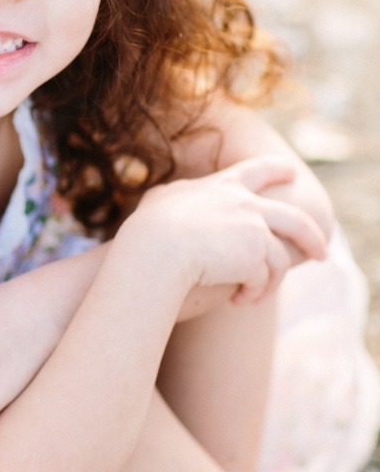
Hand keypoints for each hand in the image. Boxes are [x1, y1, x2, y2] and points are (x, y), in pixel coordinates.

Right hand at [132, 155, 327, 304]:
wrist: (157, 249)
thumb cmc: (148, 228)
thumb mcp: (158, 202)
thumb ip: (167, 197)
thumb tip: (159, 197)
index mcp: (223, 186)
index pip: (257, 170)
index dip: (276, 169)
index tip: (291, 171)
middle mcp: (245, 203)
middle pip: (293, 218)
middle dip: (312, 237)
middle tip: (322, 253)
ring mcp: (254, 228)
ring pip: (279, 258)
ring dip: (269, 282)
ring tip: (251, 297)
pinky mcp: (257, 255)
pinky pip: (265, 279)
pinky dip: (255, 293)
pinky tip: (239, 301)